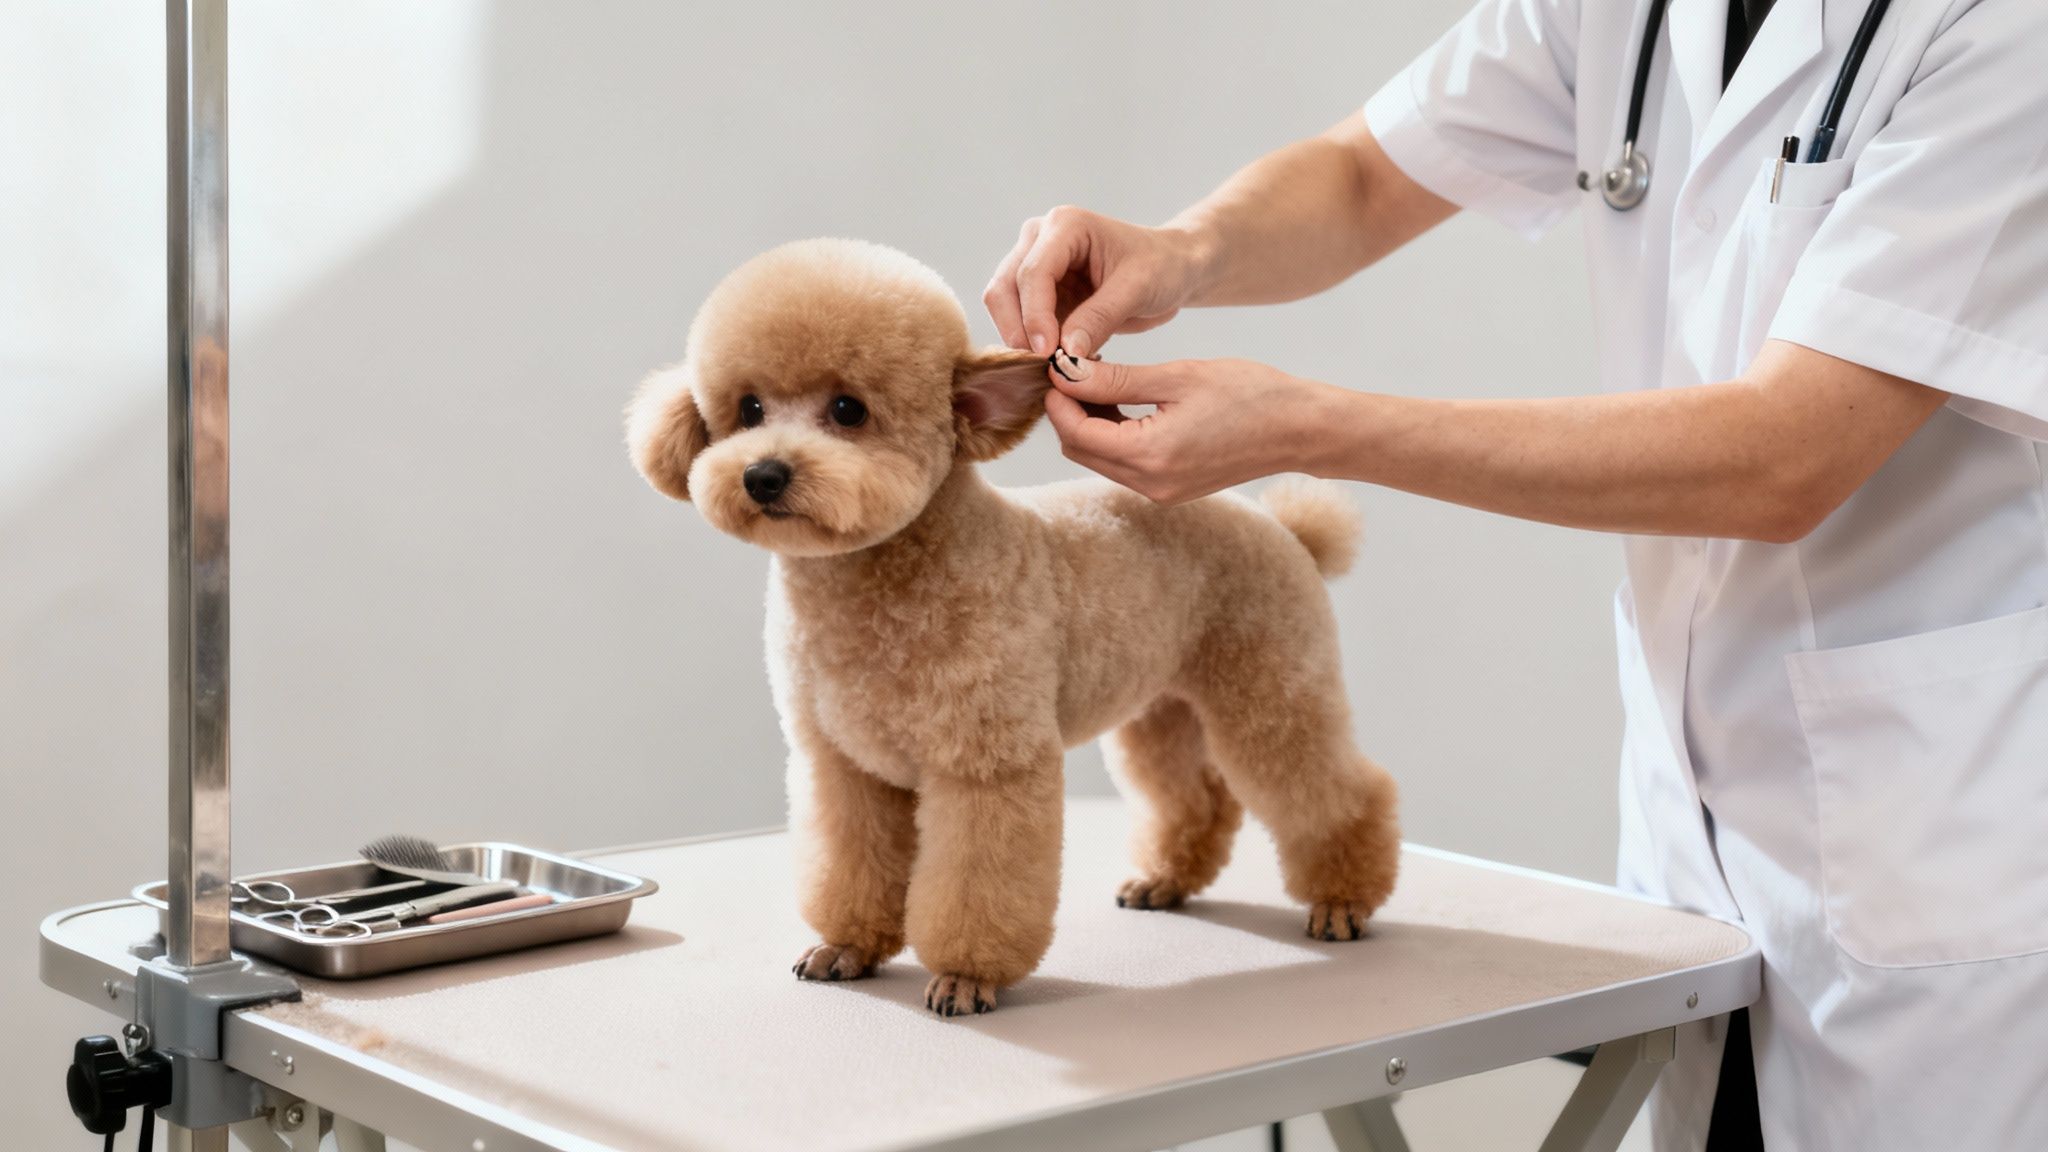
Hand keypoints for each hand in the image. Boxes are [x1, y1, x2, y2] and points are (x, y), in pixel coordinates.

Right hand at [984, 207, 1209, 358]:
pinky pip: (1020, 323)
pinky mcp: (1038, 295)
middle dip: (1018, 330)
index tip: (1048, 354)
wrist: (1171, 270)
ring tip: (1056, 365)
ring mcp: (1034, 266)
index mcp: (1064, 226)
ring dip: (1022, 340)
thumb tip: (1066, 354)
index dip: (1035, 316)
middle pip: (1004, 288)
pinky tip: (1063, 360)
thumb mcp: (1137, 289)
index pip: (1033, 272)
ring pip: (1003, 307)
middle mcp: (1039, 240)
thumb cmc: (1161, 267)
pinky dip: (1034, 345)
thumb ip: (1099, 318)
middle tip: (1043, 366)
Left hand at [1042, 355, 1342, 503]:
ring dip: (1090, 423)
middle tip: (1077, 368)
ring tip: (1102, 378)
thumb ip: (1115, 379)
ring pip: (1100, 458)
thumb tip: (1065, 372)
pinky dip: (1114, 435)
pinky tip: (1125, 401)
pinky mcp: (1172, 489)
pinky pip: (1124, 464)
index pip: (1075, 433)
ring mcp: (1161, 492)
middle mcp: (1151, 484)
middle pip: (1080, 450)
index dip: (1058, 399)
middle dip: (1069, 411)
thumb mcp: (1177, 377)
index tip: (1058, 364)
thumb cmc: (1249, 393)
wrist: (1300, 429)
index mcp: (1150, 456)